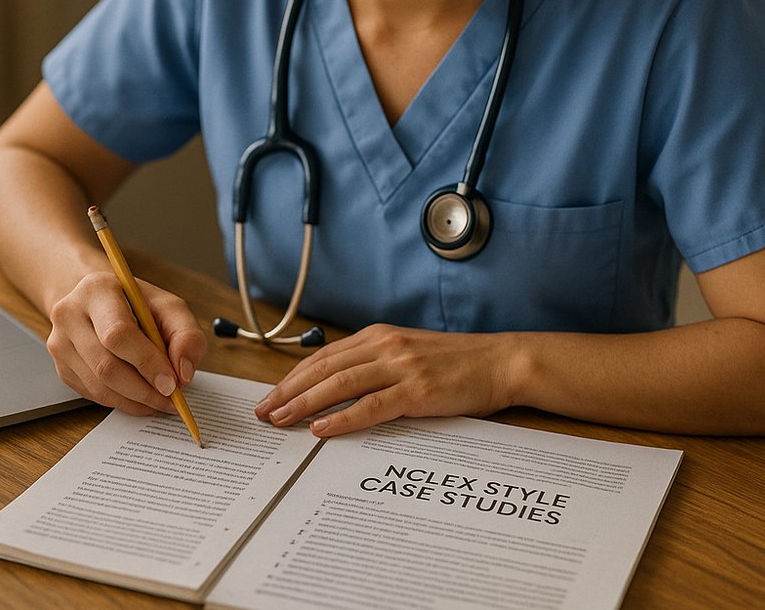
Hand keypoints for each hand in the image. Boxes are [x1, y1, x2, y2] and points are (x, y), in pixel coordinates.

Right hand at [46, 270, 207, 415]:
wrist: (99, 303)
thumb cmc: (135, 304)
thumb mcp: (168, 306)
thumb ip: (186, 334)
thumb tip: (183, 373)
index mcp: (96, 290)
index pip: (117, 334)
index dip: (147, 362)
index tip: (172, 382)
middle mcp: (69, 315)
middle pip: (106, 366)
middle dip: (144, 389)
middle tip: (171, 398)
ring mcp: (60, 344)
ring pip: (99, 386)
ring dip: (136, 401)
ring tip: (161, 400)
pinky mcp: (62, 368)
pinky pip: (94, 395)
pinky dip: (123, 402)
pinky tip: (141, 397)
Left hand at [254, 324, 519, 436]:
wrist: (501, 362)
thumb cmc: (456, 364)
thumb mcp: (408, 353)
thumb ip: (375, 363)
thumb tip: (337, 384)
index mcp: (379, 336)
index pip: (324, 357)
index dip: (292, 377)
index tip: (270, 395)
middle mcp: (385, 346)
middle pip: (323, 368)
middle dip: (288, 391)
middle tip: (263, 412)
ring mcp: (401, 367)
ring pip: (339, 384)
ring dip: (304, 403)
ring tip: (280, 420)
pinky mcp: (417, 392)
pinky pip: (371, 406)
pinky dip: (342, 417)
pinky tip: (320, 428)